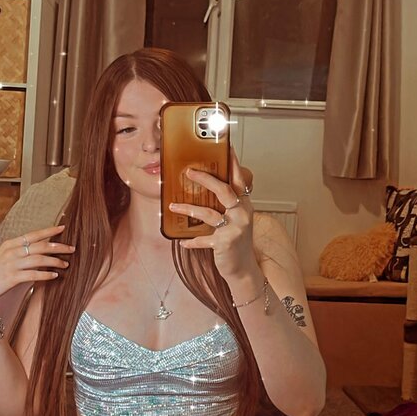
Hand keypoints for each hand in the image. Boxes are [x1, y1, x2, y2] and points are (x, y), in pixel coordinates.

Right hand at [0, 225, 75, 315]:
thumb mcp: (3, 256)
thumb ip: (18, 250)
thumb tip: (37, 247)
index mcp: (10, 244)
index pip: (33, 234)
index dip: (49, 230)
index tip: (63, 227)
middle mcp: (11, 252)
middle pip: (40, 246)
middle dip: (58, 246)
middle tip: (72, 249)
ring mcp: (11, 265)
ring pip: (39, 260)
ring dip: (55, 261)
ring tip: (66, 264)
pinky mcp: (11, 278)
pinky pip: (33, 275)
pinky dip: (45, 275)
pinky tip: (54, 276)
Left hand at [169, 151, 258, 282]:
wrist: (243, 269)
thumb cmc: (236, 241)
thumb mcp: (235, 218)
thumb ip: (226, 203)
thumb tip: (203, 185)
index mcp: (244, 204)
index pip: (239, 178)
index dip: (233, 162)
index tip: (226, 146)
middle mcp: (242, 213)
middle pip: (224, 191)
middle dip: (206, 179)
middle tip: (189, 172)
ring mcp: (235, 229)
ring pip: (209, 213)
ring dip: (188, 209)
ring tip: (172, 206)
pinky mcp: (225, 243)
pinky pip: (204, 239)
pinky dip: (192, 241)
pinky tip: (182, 241)